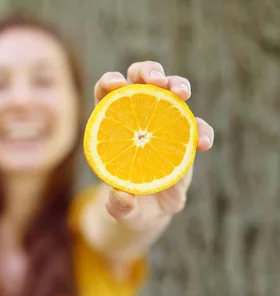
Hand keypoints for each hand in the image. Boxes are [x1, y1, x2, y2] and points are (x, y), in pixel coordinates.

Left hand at [93, 61, 214, 227]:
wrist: (150, 212)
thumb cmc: (128, 204)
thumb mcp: (121, 210)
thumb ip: (118, 205)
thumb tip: (121, 195)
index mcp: (111, 126)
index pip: (106, 93)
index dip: (109, 82)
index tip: (117, 84)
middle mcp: (137, 117)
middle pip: (140, 80)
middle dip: (148, 71)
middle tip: (156, 80)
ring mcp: (164, 124)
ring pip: (171, 91)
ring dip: (178, 84)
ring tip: (182, 93)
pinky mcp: (186, 138)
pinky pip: (197, 127)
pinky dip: (202, 130)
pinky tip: (202, 143)